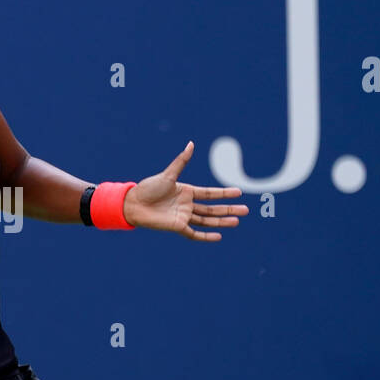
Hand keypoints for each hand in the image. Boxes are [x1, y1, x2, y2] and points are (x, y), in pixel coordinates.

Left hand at [122, 142, 247, 240]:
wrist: (133, 204)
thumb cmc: (148, 188)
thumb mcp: (168, 174)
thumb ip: (181, 161)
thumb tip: (191, 143)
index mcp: (186, 191)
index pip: (210, 194)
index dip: (224, 193)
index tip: (239, 192)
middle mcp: (187, 204)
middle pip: (212, 208)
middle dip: (229, 209)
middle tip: (246, 210)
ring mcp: (183, 216)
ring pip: (207, 220)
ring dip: (222, 221)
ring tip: (237, 221)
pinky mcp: (177, 226)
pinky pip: (194, 233)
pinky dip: (206, 236)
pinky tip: (219, 236)